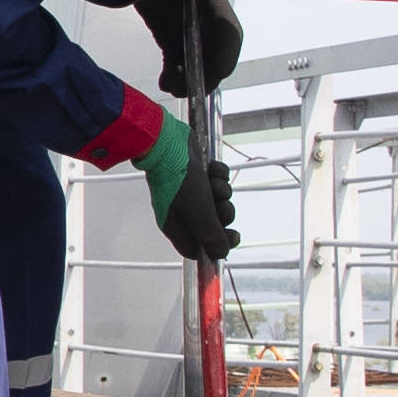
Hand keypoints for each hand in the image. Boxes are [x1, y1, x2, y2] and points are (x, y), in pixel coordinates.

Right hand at [134, 123, 236, 262]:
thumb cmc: (178, 179)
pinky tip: (210, 168)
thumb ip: (211, 235)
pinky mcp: (197, 173)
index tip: (231, 236)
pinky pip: (217, 180)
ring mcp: (190, 192)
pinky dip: (218, 174)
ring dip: (221, 191)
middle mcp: (182, 211)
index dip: (215, 246)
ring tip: (212, 182)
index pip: (197, 247)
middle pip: (213, 224)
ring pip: (217, 200)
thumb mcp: (199, 212)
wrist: (166, 142)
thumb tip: (222, 253)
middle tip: (220, 205)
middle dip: (223, 213)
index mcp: (176, 225)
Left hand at [136, 0, 244, 100]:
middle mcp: (206, 24)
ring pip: (196, 65)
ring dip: (188, 80)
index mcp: (216, 6)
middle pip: (215, 57)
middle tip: (192, 89)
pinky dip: (173, 76)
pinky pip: (177, 64)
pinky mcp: (170, 40)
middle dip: (206, 76)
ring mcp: (188, 34)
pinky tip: (164, 82)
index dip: (227, 54)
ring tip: (171, 86)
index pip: (230, 35)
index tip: (220, 71)